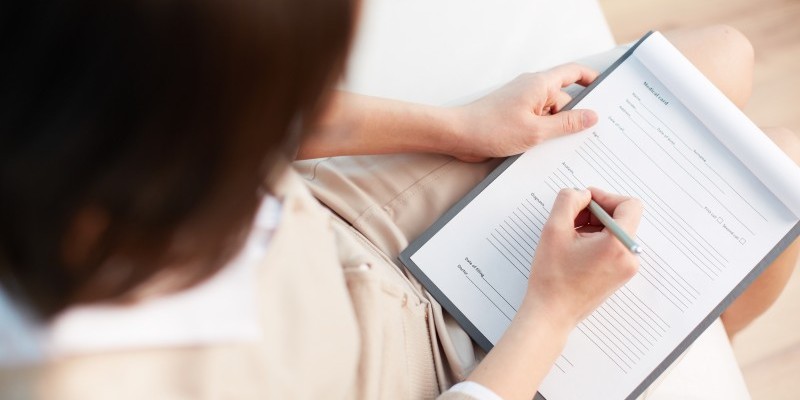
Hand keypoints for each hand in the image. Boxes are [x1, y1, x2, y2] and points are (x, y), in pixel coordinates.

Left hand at [447, 63, 598, 161]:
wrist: (458, 135)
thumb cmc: (491, 129)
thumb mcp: (537, 131)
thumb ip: (567, 124)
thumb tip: (592, 116)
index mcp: (540, 84)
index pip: (574, 73)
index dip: (592, 79)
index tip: (606, 92)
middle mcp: (532, 90)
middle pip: (564, 100)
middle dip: (575, 118)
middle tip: (588, 136)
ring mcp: (523, 103)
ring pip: (550, 115)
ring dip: (557, 131)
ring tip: (560, 149)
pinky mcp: (515, 117)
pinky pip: (537, 123)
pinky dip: (543, 135)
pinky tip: (545, 150)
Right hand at [522, 187, 642, 329]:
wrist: (551, 312)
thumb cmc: (552, 278)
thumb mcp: (553, 229)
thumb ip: (568, 201)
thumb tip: (582, 194)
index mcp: (618, 245)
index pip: (629, 205)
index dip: (606, 197)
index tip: (585, 201)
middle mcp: (629, 257)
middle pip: (623, 218)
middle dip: (597, 212)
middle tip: (572, 218)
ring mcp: (626, 268)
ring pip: (617, 231)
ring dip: (595, 226)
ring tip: (571, 236)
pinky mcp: (619, 275)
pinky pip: (614, 246)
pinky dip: (597, 239)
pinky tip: (575, 248)